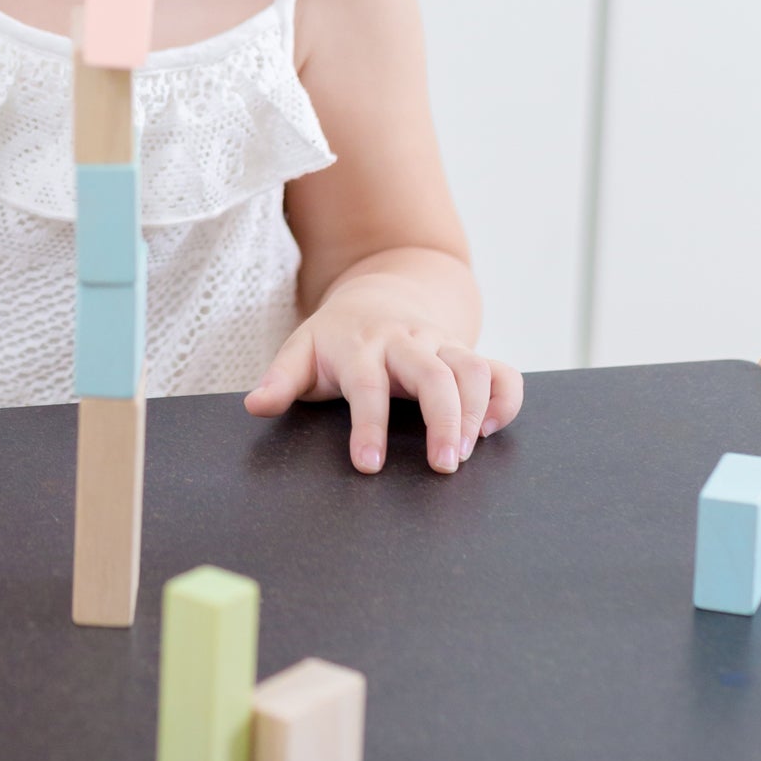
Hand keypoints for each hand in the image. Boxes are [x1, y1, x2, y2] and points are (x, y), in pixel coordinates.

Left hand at [244, 280, 522, 474]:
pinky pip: (500, 371)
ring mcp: (442, 345)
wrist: (381, 293)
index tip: (367, 465)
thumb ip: (281, 379)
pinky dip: (505, 399)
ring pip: (472, 369)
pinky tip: (491, 430)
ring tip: (465, 455)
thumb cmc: (337, 335)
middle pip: (434, 374)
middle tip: (443, 467)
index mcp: (361, 346)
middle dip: (442, 420)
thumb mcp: (302, 349)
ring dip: (475, 412)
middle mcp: (407, 342)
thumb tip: (255, 405)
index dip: (368, 425)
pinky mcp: (468, 353)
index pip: (366, 385)